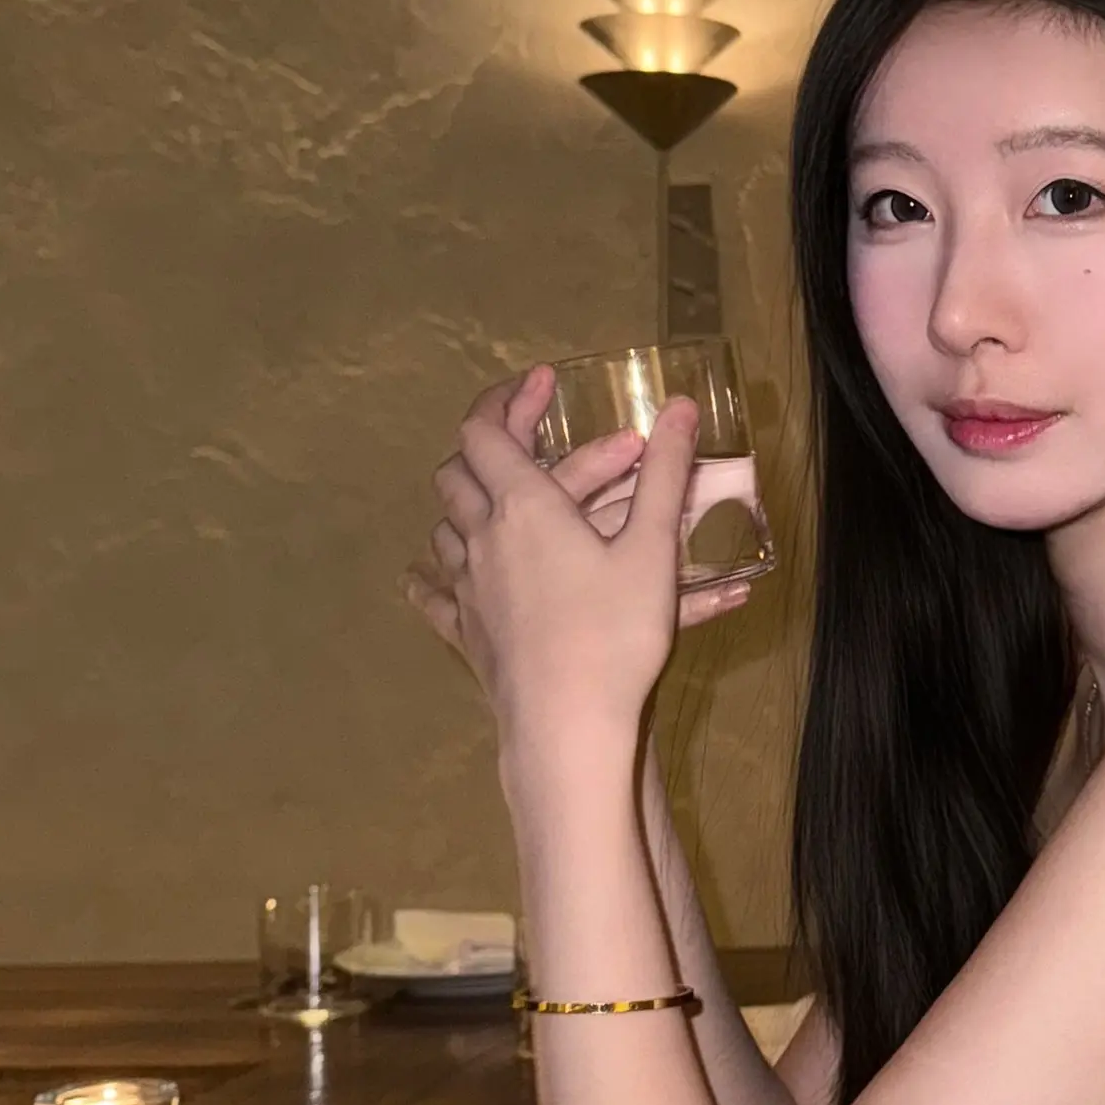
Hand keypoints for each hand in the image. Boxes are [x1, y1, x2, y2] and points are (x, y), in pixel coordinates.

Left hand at [400, 367, 754, 743]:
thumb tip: (679, 406)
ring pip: (443, 525)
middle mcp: (483, 536)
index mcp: (525, 505)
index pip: (487, 431)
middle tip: (526, 435)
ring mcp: (466, 586)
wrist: (567, 722)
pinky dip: (428, 573)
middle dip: (488, 442)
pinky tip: (425, 576)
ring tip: (494, 499)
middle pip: (457, 471)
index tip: (539, 382)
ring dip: (464, 500)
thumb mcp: (653, 548)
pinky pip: (431, 593)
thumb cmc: (616, 634)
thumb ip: (665, 473)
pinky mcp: (463, 631)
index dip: (506, 399)